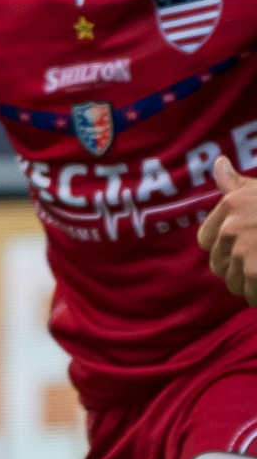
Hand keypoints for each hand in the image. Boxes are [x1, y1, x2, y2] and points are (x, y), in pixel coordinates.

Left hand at [200, 157, 256, 305]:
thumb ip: (236, 183)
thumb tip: (218, 163)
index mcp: (231, 205)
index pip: (206, 240)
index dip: (223, 247)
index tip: (244, 245)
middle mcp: (231, 227)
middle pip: (218, 265)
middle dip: (237, 267)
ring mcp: (244, 250)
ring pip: (234, 282)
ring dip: (251, 284)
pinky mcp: (255, 271)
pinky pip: (250, 295)